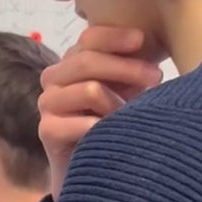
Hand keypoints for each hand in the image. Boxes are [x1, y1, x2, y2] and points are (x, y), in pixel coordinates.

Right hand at [38, 27, 161, 201]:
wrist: (91, 164)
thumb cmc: (111, 121)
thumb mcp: (122, 87)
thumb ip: (126, 65)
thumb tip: (143, 45)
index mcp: (71, 62)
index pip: (88, 38)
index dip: (114, 36)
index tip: (141, 40)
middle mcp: (54, 78)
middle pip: (86, 60)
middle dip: (126, 67)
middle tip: (155, 77)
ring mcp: (47, 104)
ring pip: (89, 90)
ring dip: (118, 102)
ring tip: (132, 114)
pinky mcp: (47, 130)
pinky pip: (81, 122)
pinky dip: (102, 126)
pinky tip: (113, 131)